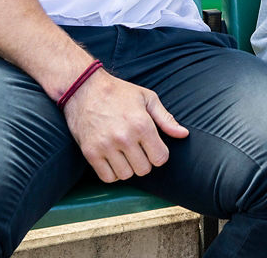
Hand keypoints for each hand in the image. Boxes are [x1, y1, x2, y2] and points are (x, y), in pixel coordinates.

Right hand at [62, 69, 189, 181]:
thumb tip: (183, 134)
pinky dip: (112, 173)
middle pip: (144, 169)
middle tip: (137, 150)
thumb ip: (166, 119)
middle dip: (144, 161)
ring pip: (126, 175)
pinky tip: (112, 160)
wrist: (83, 88)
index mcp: (142, 125)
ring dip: (128, 167)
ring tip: (124, 153)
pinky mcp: (90, 152)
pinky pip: (107, 177)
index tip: (152, 147)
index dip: (159, 154)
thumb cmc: (118, 92)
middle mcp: (125, 138)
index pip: (160, 158)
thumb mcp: (147, 98)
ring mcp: (106, 146)